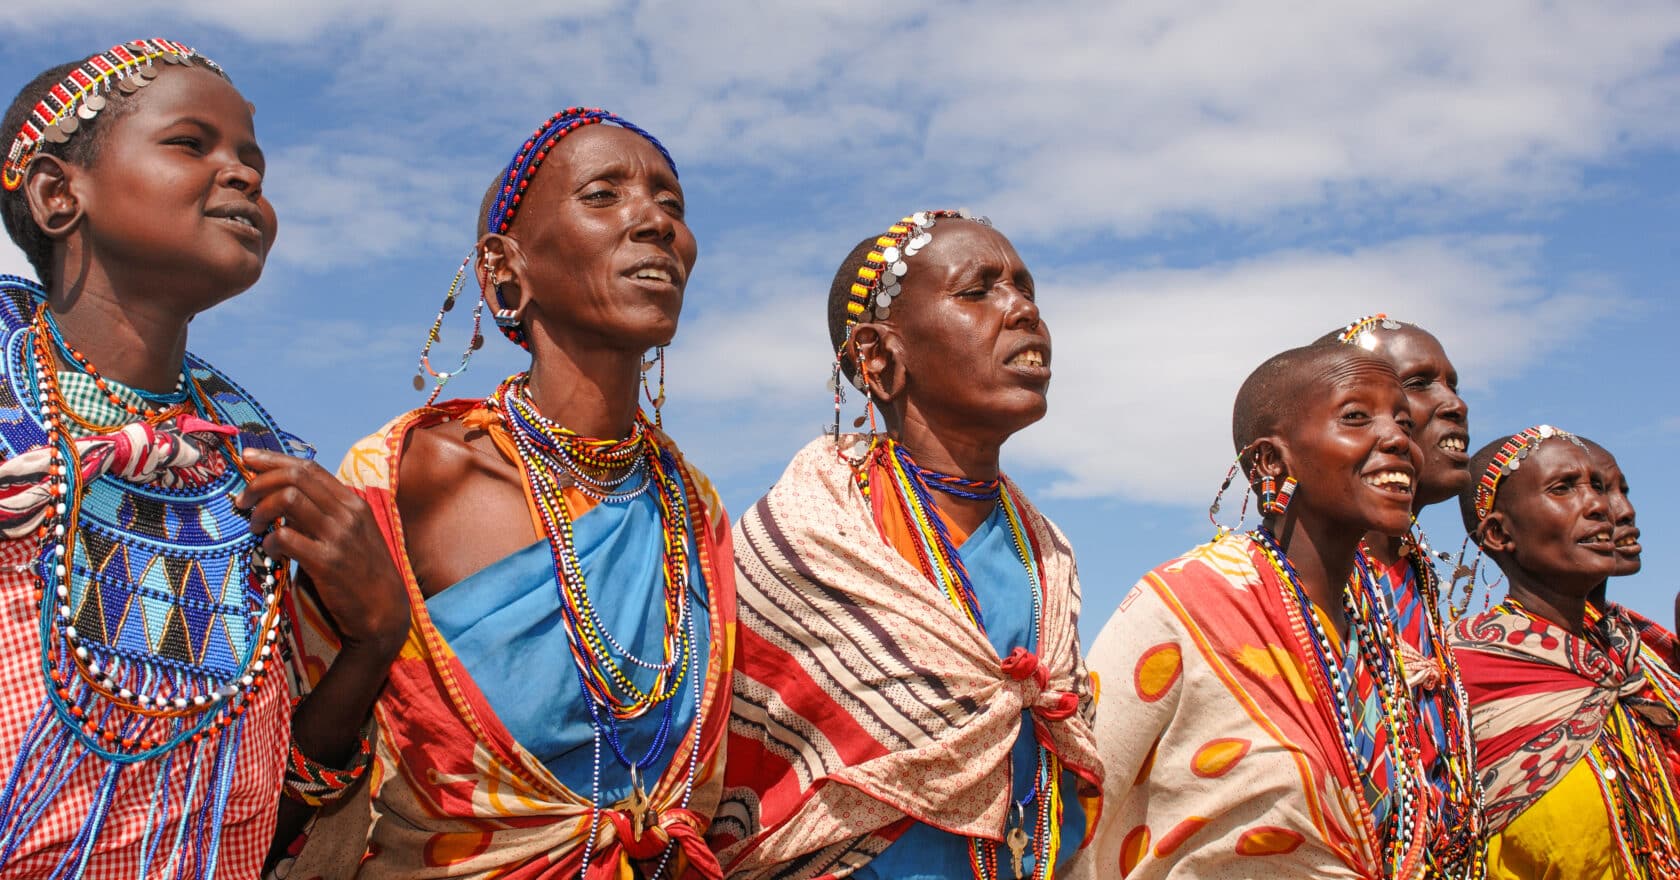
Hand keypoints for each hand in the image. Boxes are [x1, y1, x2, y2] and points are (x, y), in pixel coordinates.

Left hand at [237, 448, 409, 655]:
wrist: (385, 612)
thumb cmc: (363, 575)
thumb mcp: (352, 536)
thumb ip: (326, 516)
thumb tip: (285, 500)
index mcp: (353, 504)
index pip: (309, 468)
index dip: (274, 460)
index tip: (248, 459)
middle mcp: (347, 514)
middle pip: (295, 477)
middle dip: (259, 482)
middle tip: (242, 500)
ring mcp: (338, 537)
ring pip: (287, 499)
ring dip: (261, 509)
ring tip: (255, 527)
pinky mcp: (327, 562)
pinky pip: (286, 537)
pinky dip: (270, 541)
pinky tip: (271, 551)